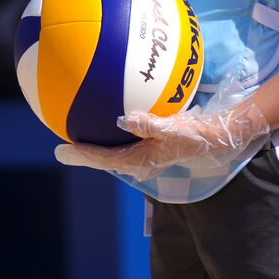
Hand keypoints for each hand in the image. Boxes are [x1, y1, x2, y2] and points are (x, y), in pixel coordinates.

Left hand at [53, 78, 270, 180]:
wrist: (218, 136)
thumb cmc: (197, 133)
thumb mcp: (176, 128)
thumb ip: (150, 124)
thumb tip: (125, 119)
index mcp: (142, 160)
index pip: (105, 159)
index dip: (83, 155)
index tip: (62, 150)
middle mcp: (140, 159)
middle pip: (105, 158)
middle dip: (84, 153)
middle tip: (61, 148)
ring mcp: (146, 153)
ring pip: (114, 151)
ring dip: (96, 145)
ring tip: (78, 135)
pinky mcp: (152, 144)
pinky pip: (126, 141)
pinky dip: (112, 134)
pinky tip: (110, 119)